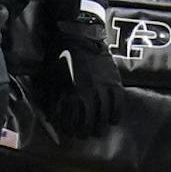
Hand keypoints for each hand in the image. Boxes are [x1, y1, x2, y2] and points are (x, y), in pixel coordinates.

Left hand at [42, 2, 122, 137]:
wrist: (78, 35)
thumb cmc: (60, 56)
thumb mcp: (51, 78)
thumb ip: (53, 98)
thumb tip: (52, 118)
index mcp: (70, 92)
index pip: (71, 119)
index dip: (70, 129)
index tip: (69, 133)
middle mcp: (88, 93)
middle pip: (89, 121)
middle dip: (85, 132)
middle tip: (85, 135)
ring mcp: (103, 87)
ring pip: (104, 114)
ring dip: (101, 127)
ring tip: (99, 132)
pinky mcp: (114, 81)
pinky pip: (118, 103)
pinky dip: (116, 114)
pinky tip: (113, 120)